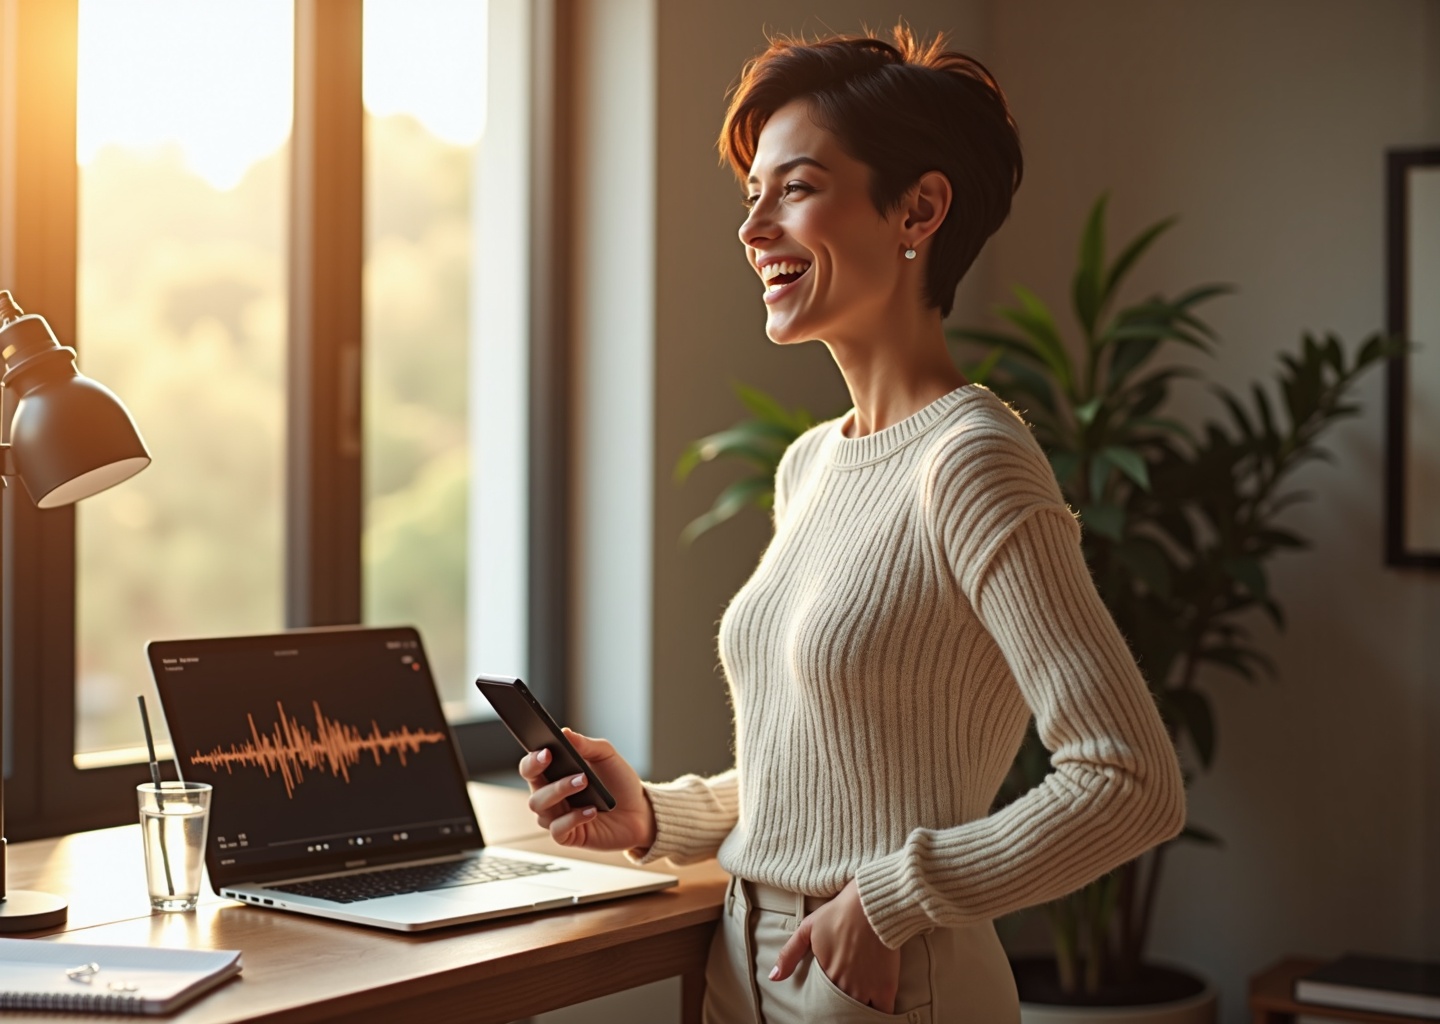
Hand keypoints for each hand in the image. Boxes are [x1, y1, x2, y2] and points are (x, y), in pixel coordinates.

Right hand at [518, 728, 656, 852]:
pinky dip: (573, 819)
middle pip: (533, 789)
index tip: (546, 751)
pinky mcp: (569, 836)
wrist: (639, 812)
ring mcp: (558, 817)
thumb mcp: (607, 756)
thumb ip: (586, 745)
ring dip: (560, 792)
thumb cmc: (619, 783)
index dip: (532, 760)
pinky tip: (591, 810)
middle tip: (566, 765)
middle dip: (545, 777)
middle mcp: (551, 796)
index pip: (530, 767)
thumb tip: (565, 732)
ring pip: (541, 808)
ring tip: (584, 782)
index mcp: (555, 774)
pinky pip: (557, 830)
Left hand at [771, 879, 900, 1011]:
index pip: (823, 1002)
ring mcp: (866, 989)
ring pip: (859, 1012)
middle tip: (841, 1008)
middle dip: (840, 1010)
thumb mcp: (807, 929)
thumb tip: (773, 977)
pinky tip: (875, 1010)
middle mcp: (845, 986)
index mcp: (826, 975)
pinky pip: (882, 1013)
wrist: (870, 905)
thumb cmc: (838, 913)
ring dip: (857, 1011)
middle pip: (841, 1010)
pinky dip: (879, 1015)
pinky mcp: (886, 987)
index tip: (826, 1004)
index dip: (825, 1004)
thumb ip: (789, 955)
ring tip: (857, 1009)